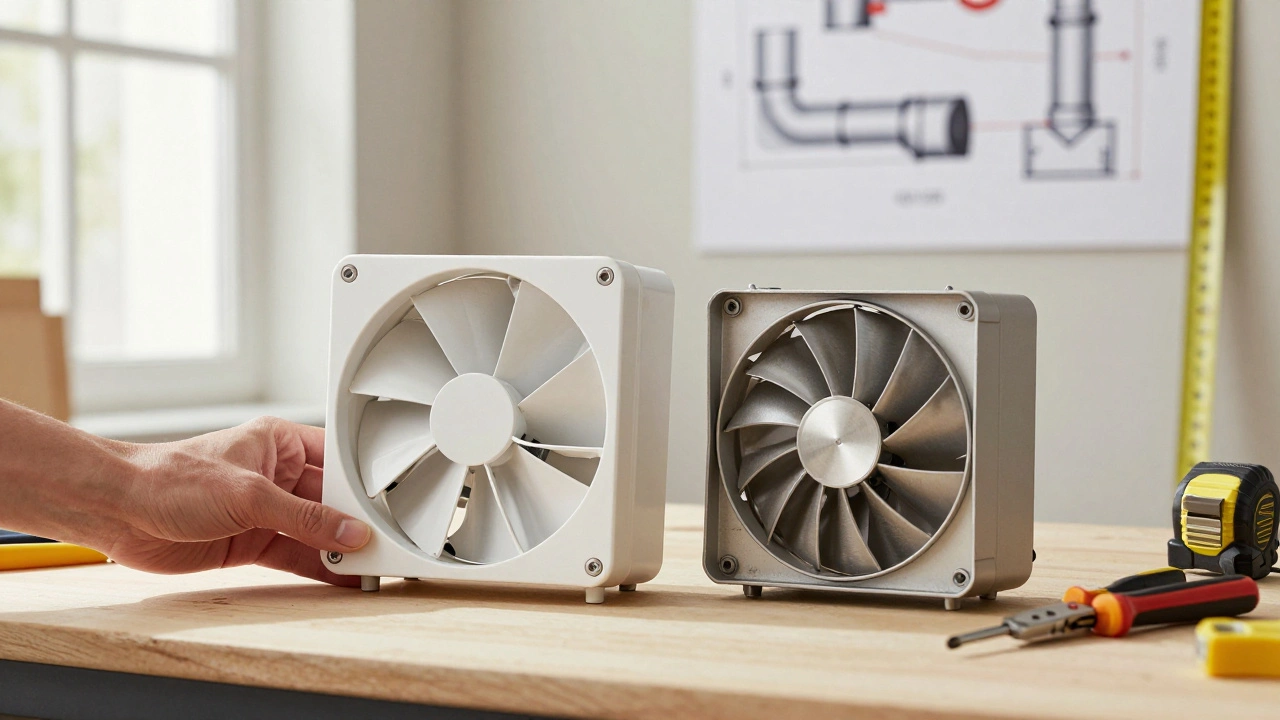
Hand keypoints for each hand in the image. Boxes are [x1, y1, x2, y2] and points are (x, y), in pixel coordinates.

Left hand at [104, 417, 370, 585]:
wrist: (119, 512)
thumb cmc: (170, 479)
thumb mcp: (248, 495)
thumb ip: (303, 518)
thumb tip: (348, 531)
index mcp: (279, 443)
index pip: (337, 461)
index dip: (363, 484)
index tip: (388, 507)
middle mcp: (277, 476)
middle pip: (330, 501)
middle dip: (355, 523)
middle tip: (384, 544)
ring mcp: (265, 512)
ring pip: (316, 532)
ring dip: (340, 550)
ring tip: (370, 568)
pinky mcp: (252, 543)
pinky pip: (296, 557)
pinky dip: (319, 569)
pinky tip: (341, 578)